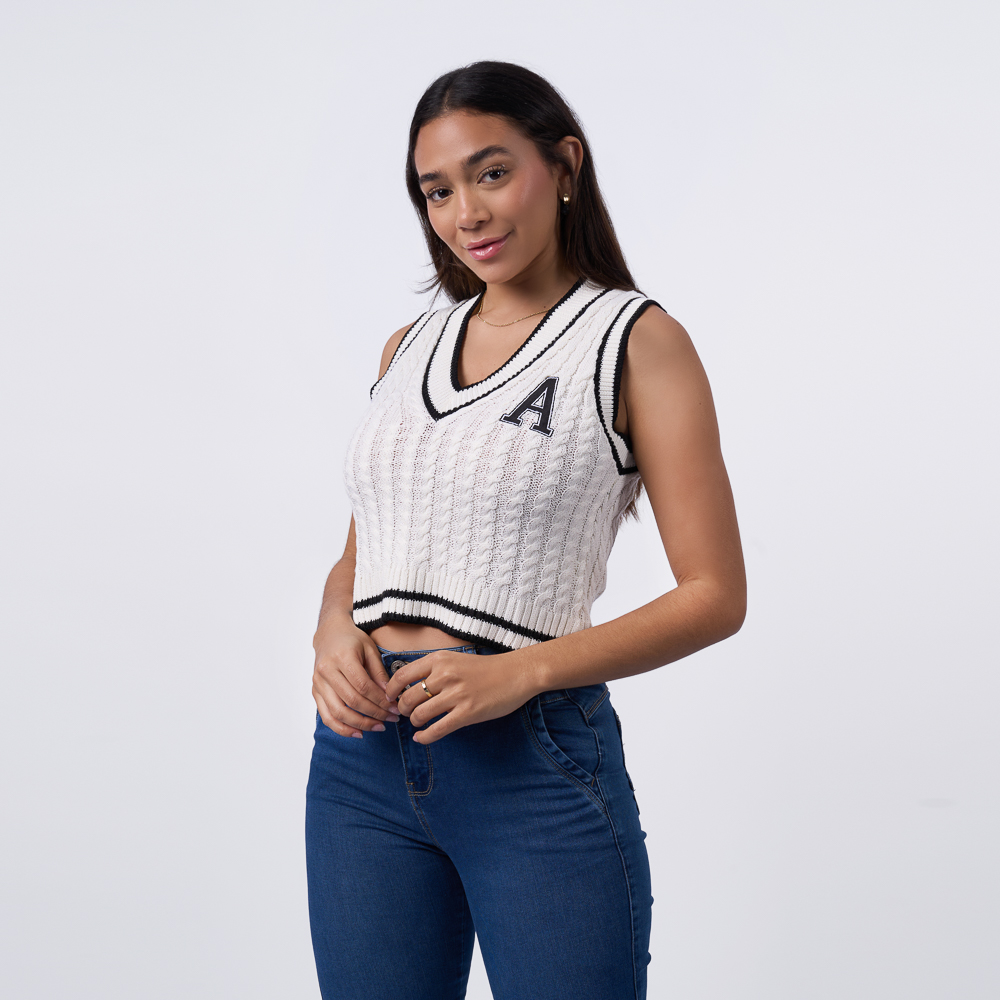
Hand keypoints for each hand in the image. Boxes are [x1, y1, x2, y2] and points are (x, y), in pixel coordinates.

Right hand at [312, 615, 400, 737]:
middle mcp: (326, 671)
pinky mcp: (315, 692)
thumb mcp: (370, 649)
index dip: (380, 700)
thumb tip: (389, 696)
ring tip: (378, 727)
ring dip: (360, 724)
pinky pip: (327, 716)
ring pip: (337, 713)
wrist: (329, 634)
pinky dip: (341, 728)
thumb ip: (378, 672)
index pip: (363, 686)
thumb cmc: (352, 640)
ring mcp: (318, 683)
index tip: (395, 708)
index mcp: (342, 657)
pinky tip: (357, 732)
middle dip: (374, 714)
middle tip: (391, 719)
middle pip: (352, 701)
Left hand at [383, 649, 537, 744]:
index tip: (390, 698)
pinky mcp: (467, 713)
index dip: (391, 690)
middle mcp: (445, 675)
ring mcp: (456, 695)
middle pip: (407, 698)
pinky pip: (438, 729)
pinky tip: (422, 737)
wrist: (516, 673)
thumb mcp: (455, 659)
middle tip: (406, 713)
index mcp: (439, 660)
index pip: (402, 676)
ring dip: (414, 722)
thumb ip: (433, 669)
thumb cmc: (485, 668)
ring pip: (420, 715)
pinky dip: (425, 737)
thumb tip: (407, 685)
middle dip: (402, 709)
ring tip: (418, 722)